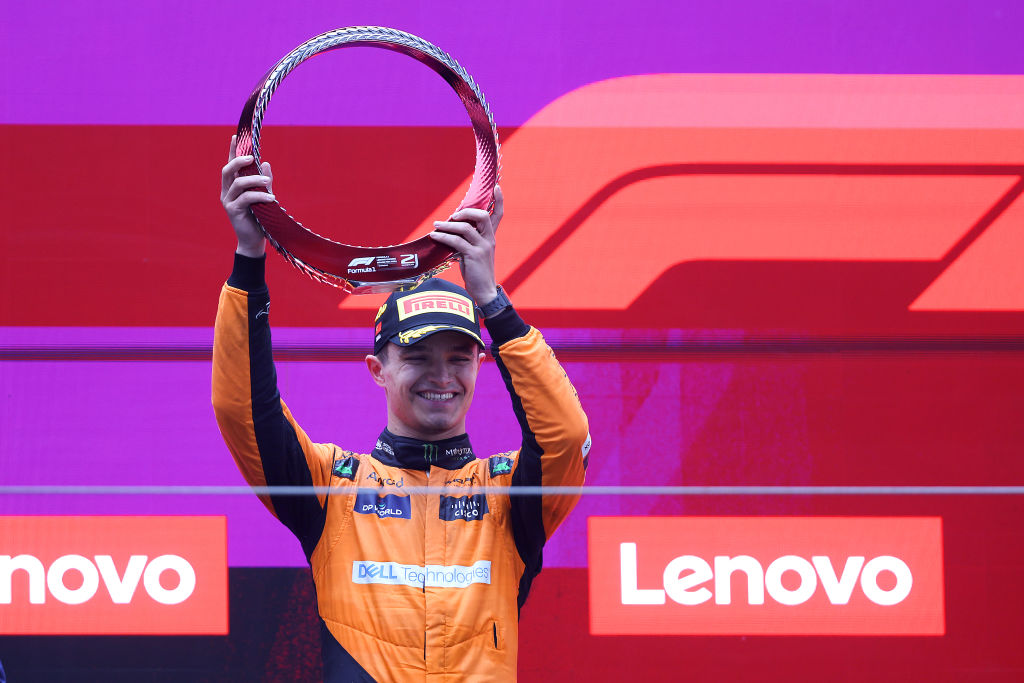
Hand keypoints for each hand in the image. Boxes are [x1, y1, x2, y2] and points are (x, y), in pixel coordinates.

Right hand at [220, 135, 274, 257]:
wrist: (254, 240)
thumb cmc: (259, 217)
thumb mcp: (264, 196)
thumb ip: (264, 181)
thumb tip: (265, 163)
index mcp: (233, 186)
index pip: (231, 165)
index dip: (232, 150)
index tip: (236, 136)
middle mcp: (227, 191)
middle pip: (227, 170)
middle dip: (238, 161)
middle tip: (252, 157)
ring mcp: (228, 201)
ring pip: (238, 183)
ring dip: (254, 179)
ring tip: (268, 181)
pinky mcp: (233, 211)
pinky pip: (246, 198)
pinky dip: (259, 195)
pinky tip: (271, 198)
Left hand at [428, 186, 503, 305]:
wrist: (484, 291)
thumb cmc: (476, 272)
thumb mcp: (474, 253)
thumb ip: (467, 240)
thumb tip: (450, 228)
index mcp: (491, 237)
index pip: (498, 215)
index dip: (498, 200)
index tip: (496, 187)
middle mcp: (489, 240)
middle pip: (482, 216)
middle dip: (465, 211)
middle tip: (452, 215)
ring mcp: (482, 247)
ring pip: (465, 228)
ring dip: (448, 225)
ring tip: (436, 226)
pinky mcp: (473, 255)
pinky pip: (456, 241)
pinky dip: (443, 237)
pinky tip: (435, 236)